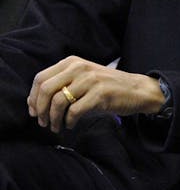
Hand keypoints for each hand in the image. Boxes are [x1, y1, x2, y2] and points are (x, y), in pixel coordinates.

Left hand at [26, 56, 165, 132]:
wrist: (137, 90)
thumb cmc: (107, 87)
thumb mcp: (83, 77)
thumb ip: (62, 83)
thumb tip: (34, 102)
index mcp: (73, 62)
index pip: (41, 78)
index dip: (32, 97)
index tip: (34, 111)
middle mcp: (80, 68)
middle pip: (46, 89)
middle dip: (40, 109)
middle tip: (42, 122)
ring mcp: (91, 80)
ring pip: (58, 102)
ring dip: (53, 119)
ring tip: (56, 127)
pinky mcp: (100, 94)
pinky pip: (74, 111)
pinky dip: (68, 122)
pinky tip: (70, 125)